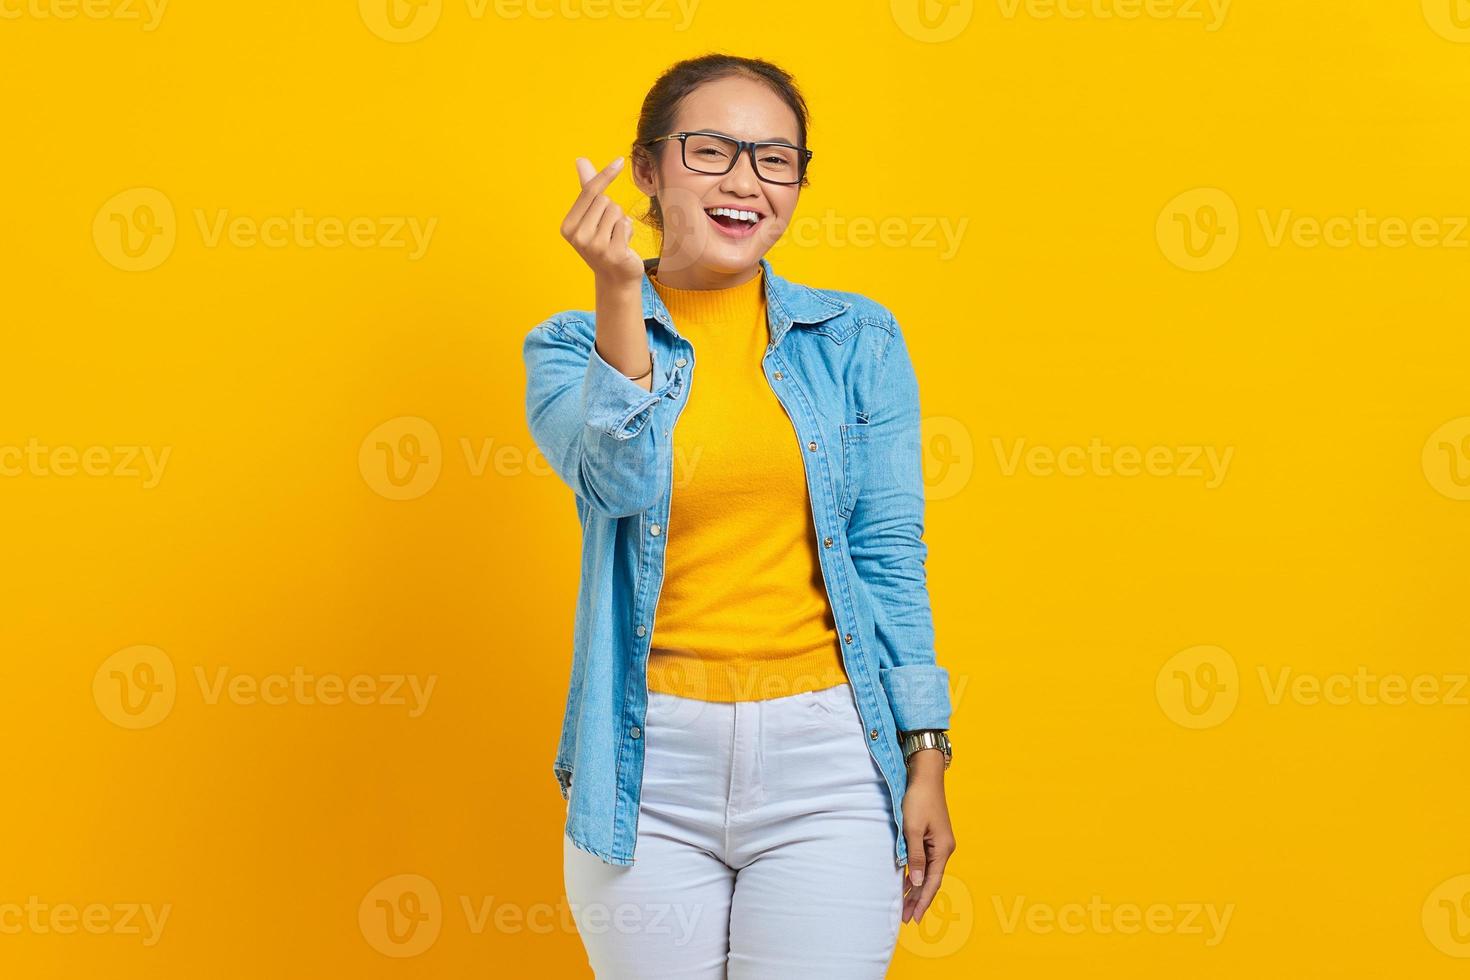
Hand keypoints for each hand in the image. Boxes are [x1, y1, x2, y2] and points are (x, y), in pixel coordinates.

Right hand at [560, 156, 643, 286]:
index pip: (589, 192)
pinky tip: (623, 246)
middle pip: (605, 200)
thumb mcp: (591, 216)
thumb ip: (587, 188)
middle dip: (612, 211)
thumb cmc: (603, 242)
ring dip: (621, 222)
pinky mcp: (613, 253)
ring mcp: (595, 246)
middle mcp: (578, 237)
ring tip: (615, 238)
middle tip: (608, 230)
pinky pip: (626, 225)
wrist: (615, 277)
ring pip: (617, 211)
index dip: (605, 175)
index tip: (619, 161)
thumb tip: (580, 160)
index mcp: (568, 226)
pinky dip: (628, 231)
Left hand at [900, 755, 955, 924]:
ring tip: (905, 905)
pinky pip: (925, 862)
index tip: (913, 918)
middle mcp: (944, 848)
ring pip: (928, 872)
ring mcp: (939, 843)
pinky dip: (917, 874)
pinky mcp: (933, 836)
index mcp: (942, 849)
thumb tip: (918, 882)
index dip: (923, 901)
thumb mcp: (913, 829)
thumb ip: (915, 857)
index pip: (932, 882)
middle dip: (919, 900)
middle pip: (931, 880)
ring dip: (917, 888)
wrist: (925, 775)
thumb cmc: (918, 800)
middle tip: (906, 918)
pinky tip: (908, 882)